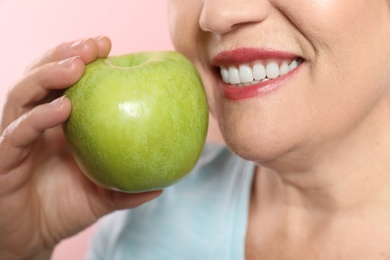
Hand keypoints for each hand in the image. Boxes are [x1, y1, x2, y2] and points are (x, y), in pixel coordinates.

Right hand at [0, 37, 161, 259]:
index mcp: (59, 124)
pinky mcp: (3, 158)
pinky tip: (63, 107)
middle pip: (42, 77)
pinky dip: (38, 118)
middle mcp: (35, 123)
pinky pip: (18, 133)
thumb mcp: (104, 195)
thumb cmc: (67, 209)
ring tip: (77, 66)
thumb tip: (163, 183)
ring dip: (49, 75)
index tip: (107, 44)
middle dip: (64, 55)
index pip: (65, 81)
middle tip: (93, 46)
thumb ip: (128, 188)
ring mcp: (16, 138)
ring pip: (24, 96)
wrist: (33, 237)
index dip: (81, 58)